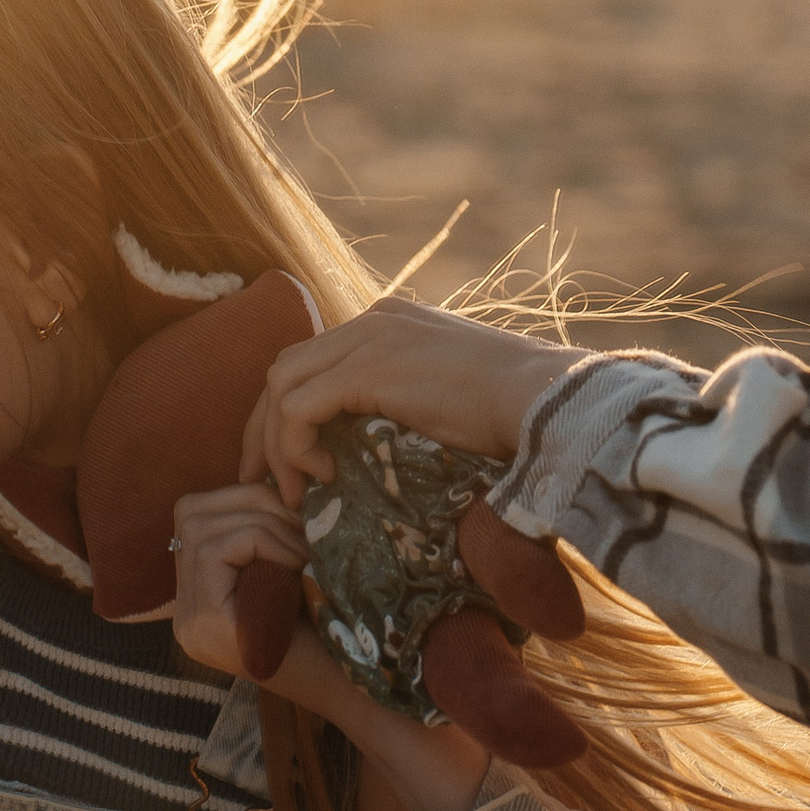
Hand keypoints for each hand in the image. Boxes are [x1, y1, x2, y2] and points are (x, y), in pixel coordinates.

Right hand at [169, 482, 364, 720]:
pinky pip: (217, 549)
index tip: (295, 513)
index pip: (194, 514)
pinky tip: (295, 566)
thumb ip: (267, 528)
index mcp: (199, 595)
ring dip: (264, 525)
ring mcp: (189, 622)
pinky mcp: (205, 624)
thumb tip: (270, 471)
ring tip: (303, 549)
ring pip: (203, 527)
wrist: (356, 687)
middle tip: (302, 523)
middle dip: (252, 501)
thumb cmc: (334, 623)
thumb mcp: (292, 565)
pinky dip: (263, 544)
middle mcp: (184, 611)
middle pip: (190, 512)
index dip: (246, 497)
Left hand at [240, 298, 581, 501]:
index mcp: (391, 322)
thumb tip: (381, 446)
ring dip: (277, 445)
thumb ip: (410, 402)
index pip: (316, 359)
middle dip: (264, 428)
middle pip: (287, 367)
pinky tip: (324, 475)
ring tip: (294, 491)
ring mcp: (369, 337)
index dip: (289, 412)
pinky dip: (296, 446)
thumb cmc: (517, 412)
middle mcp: (373, 319)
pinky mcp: (368, 368)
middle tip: (263, 481)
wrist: (546, 400)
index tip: (289, 464)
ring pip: (283, 386)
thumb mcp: (451, 397)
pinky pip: (299, 408)